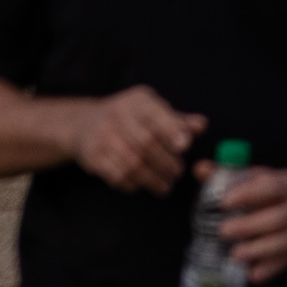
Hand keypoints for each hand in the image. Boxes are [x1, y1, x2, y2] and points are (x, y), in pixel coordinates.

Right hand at [69, 87, 201, 195]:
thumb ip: (177, 120)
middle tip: (177, 173)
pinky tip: (142, 186)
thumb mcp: (152, 110)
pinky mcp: (91, 156)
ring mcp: (102, 136)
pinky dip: (131, 184)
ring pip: (131, 162)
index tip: (185, 146)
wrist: (84, 123)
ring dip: (151, 178)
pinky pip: (115, 175)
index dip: (172, 131)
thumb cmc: (129, 117)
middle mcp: (117, 114)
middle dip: (165, 161)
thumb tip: (202, 126)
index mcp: (137, 100)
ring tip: (165, 186)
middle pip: (145, 142)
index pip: (156, 115)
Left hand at [209, 160, 286, 275]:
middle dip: (251, 226)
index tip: (224, 202)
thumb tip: (200, 169)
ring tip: (235, 254)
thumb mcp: (267, 180)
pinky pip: (285, 263)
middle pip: (279, 218)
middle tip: (224, 231)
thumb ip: (233, 176)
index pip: (273, 187)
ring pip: (284, 243)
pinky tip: (252, 274)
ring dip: (259, 250)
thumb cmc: (285, 196)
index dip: (249, 193)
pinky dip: (269, 270)